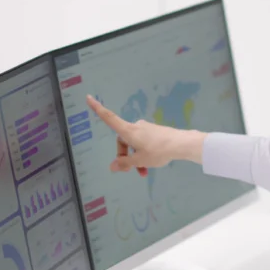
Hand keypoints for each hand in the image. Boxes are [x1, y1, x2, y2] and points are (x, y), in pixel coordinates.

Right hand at [85, 95, 205, 175]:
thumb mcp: (140, 160)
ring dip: (136, 158)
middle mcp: (135, 127)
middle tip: (131, 170)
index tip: (88, 97)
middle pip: (123, 140)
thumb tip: (112, 166)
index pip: (109, 118)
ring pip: (134, 144)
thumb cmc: (157, 151)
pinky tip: (151, 164)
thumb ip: (125, 163)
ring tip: (143, 172)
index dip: (98, 109)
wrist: (181, 144)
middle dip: (125, 155)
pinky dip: (144, 154)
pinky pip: (144, 143)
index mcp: (128, 131)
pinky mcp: (155, 132)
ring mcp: (146, 129)